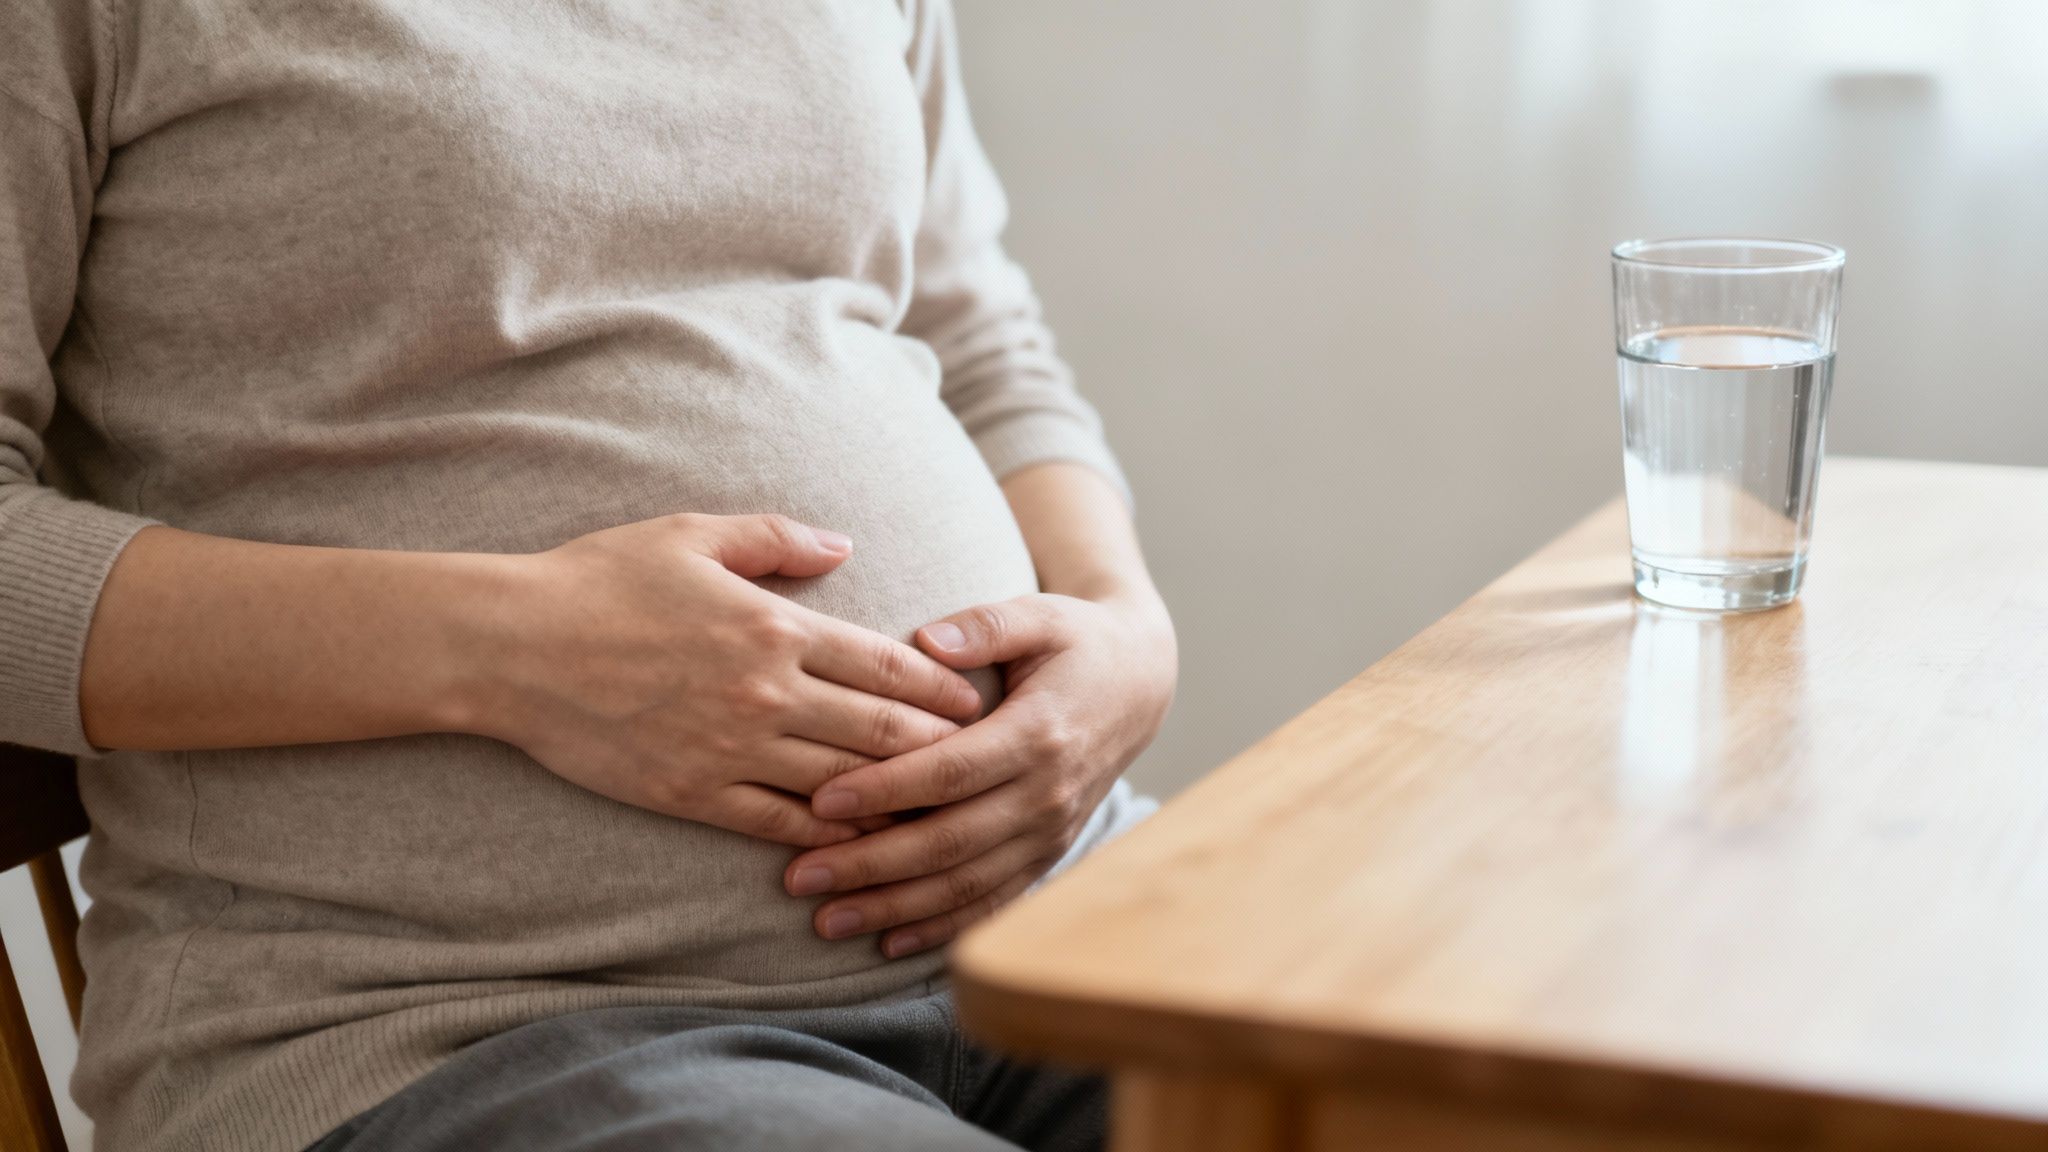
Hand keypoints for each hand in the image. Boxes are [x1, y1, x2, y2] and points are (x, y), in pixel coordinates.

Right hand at [473, 513, 984, 846]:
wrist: (512, 648)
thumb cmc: (600, 581)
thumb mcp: (692, 535)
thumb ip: (777, 539)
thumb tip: (843, 546)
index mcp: (776, 627)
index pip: (888, 663)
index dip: (943, 687)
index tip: (978, 701)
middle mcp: (767, 695)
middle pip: (883, 731)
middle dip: (940, 747)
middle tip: (984, 760)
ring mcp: (733, 751)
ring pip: (842, 784)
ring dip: (897, 797)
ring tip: (940, 807)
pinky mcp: (696, 795)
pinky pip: (781, 825)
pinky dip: (829, 835)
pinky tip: (860, 842)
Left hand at [781, 590, 1175, 955]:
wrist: (1140, 686)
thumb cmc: (1076, 643)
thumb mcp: (1040, 615)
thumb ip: (983, 624)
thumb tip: (927, 642)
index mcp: (1038, 733)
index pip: (950, 771)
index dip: (886, 790)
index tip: (820, 800)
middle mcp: (1047, 794)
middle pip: (949, 841)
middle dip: (870, 864)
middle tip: (799, 877)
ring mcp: (1051, 832)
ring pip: (966, 884)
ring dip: (895, 908)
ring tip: (827, 919)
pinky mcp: (1049, 854)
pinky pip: (993, 901)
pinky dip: (942, 927)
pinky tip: (889, 942)